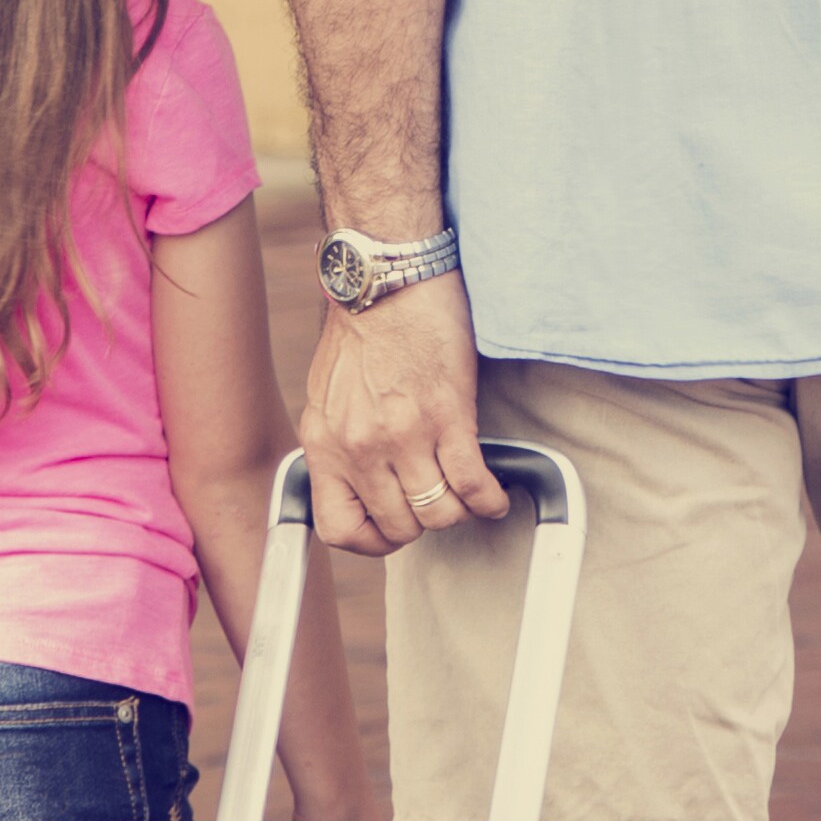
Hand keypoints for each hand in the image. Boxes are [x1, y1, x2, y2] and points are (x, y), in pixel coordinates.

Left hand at [299, 271, 505, 554]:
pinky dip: (488, 498)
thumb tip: (360, 476)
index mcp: (326, 443)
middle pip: (400, 526)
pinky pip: (472, 484)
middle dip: (423, 523)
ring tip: (468, 496)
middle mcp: (360, 447)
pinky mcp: (448, 416)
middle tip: (437, 503)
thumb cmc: (362, 328)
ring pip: (440, 513)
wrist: (388, 279)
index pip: (339, 529)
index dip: (372, 541)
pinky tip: (494, 495)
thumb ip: (340, 439)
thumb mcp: (328, 393)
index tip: (393, 528)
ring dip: (458, 510)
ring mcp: (404, 435)